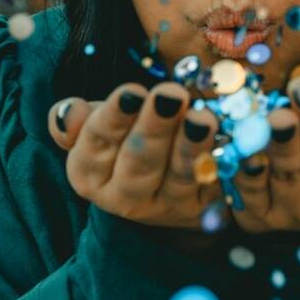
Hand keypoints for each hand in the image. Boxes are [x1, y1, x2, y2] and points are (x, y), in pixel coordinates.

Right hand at [47, 81, 222, 229]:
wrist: (160, 181)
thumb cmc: (123, 137)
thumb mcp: (96, 126)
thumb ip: (76, 120)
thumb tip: (69, 112)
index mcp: (90, 175)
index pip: (96, 146)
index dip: (113, 119)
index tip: (132, 91)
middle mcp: (125, 198)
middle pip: (139, 164)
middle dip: (155, 129)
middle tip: (170, 95)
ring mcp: (167, 206)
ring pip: (179, 177)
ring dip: (192, 147)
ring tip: (202, 118)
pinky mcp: (204, 209)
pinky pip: (215, 184)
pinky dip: (223, 161)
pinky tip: (231, 137)